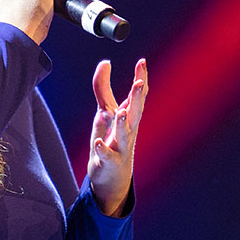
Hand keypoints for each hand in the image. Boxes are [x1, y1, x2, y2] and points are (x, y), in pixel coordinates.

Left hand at [87, 58, 147, 216]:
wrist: (112, 176)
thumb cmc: (111, 140)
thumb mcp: (105, 111)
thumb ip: (103, 88)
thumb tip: (105, 62)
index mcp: (129, 117)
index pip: (137, 96)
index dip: (140, 79)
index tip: (142, 62)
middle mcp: (128, 131)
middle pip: (135, 113)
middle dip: (137, 98)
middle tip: (140, 83)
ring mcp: (120, 147)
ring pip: (124, 135)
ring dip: (123, 123)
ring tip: (121, 111)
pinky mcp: (110, 162)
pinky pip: (107, 156)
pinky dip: (103, 149)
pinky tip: (98, 143)